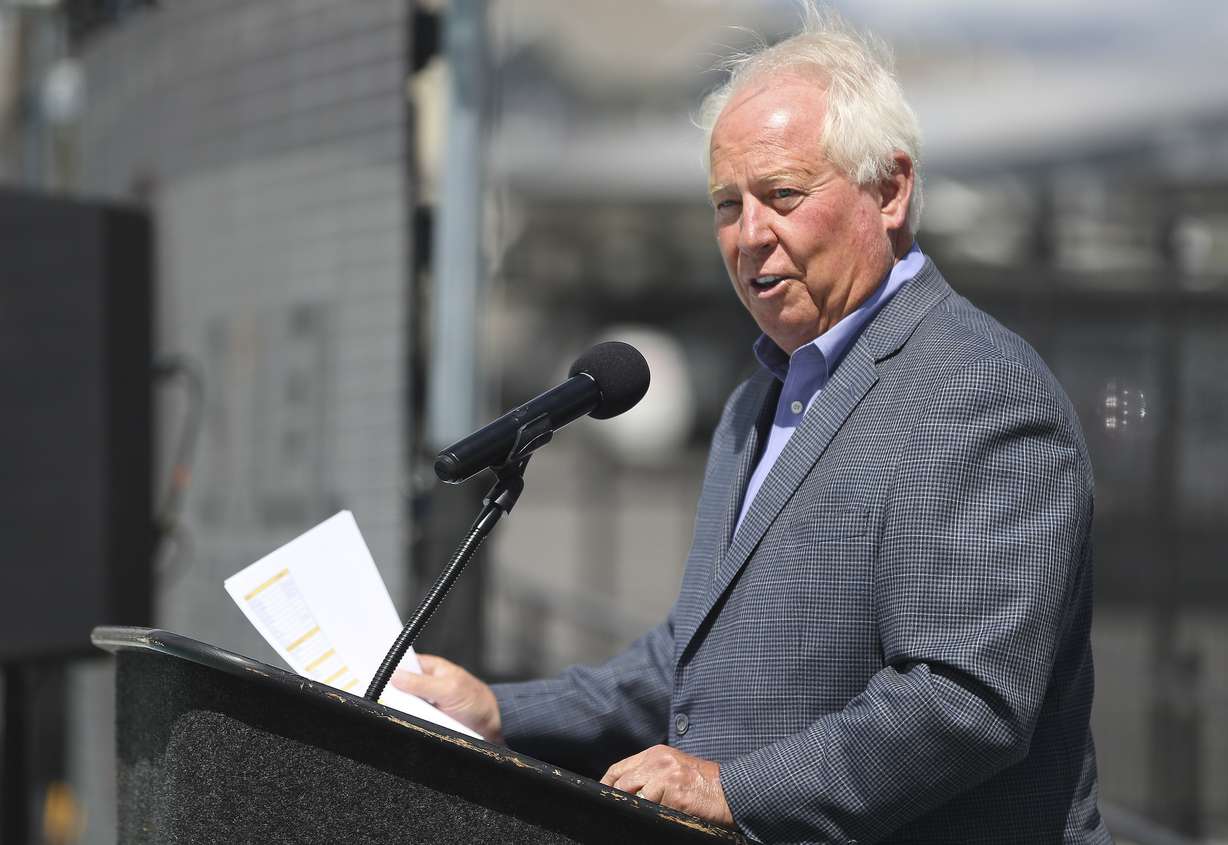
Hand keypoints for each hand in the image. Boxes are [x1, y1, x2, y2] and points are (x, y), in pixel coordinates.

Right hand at [390, 654, 502, 742]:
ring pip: (403, 707)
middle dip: (393, 695)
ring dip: (403, 711)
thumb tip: (396, 676)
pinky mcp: (426, 721)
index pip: (402, 664)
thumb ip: (422, 683)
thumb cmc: (477, 702)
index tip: (375, 676)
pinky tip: (412, 724)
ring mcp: (425, 704)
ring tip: (408, 713)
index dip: (388, 669)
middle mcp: (425, 685)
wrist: (493, 727)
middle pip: (398, 688)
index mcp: (430, 668)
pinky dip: (410, 723)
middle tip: (390, 700)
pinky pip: (411, 721)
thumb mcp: (449, 689)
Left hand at [601, 745, 733, 827]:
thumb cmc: (703, 783)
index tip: (600, 797)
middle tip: (617, 813)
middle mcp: (658, 761)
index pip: (619, 768)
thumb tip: (625, 790)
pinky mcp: (675, 794)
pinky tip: (660, 818)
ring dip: (637, 809)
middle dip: (618, 800)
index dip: (605, 784)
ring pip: (635, 798)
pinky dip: (653, 817)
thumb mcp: (674, 767)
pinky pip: (653, 810)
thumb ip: (650, 773)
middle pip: (622, 783)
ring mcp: (666, 777)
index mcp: (656, 753)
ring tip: (642, 817)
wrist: (731, 790)